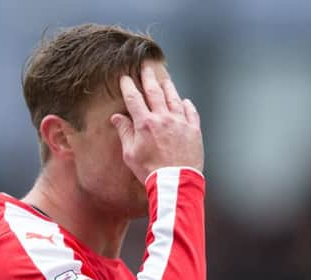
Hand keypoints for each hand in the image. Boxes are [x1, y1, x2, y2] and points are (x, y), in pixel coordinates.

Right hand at [110, 66, 203, 182]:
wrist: (175, 182)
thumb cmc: (151, 171)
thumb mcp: (130, 154)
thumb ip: (125, 132)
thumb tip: (117, 118)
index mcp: (145, 123)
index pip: (134, 98)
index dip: (128, 86)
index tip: (125, 78)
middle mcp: (163, 118)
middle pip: (154, 92)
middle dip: (148, 77)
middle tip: (145, 67)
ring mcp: (180, 122)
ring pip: (174, 98)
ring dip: (168, 87)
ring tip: (164, 80)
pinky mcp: (194, 130)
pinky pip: (191, 112)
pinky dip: (187, 105)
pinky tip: (185, 101)